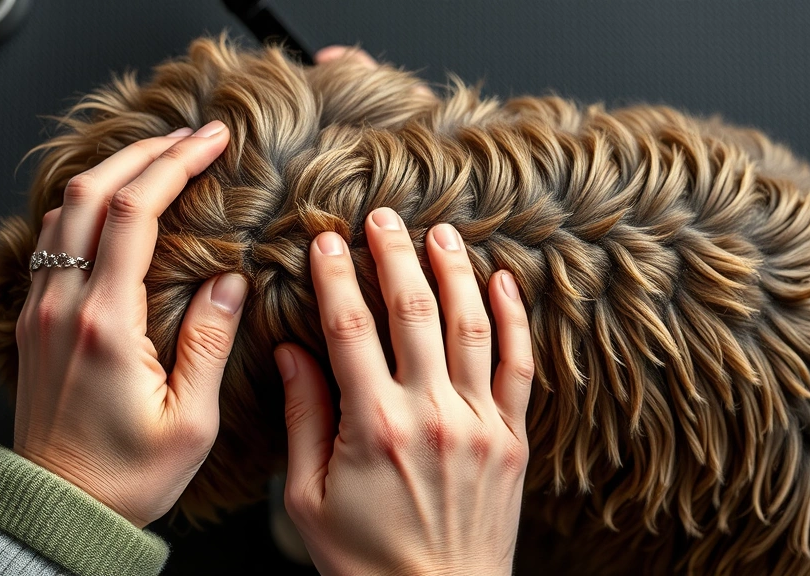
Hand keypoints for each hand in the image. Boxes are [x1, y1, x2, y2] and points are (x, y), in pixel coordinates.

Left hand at [13, 121, 244, 527]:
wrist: (61, 508)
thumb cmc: (129, 475)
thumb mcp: (191, 420)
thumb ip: (210, 342)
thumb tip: (230, 280)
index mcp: (106, 325)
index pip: (134, 213)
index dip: (175, 165)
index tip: (213, 140)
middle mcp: (65, 306)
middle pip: (92, 193)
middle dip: (146, 152)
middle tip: (193, 135)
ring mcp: (42, 310)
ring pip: (64, 210)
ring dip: (113, 172)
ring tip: (160, 159)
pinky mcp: (36, 321)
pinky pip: (52, 239)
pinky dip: (87, 204)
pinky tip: (116, 205)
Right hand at [277, 208, 534, 574]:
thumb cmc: (363, 558)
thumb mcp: (307, 496)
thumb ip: (303, 416)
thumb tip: (289, 349)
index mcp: (373, 425)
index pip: (349, 328)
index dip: (335, 276)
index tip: (325, 240)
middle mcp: (431, 414)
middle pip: (413, 312)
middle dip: (394, 255)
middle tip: (381, 216)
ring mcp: (479, 424)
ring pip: (470, 326)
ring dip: (454, 271)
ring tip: (440, 232)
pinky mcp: (512, 440)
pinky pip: (519, 366)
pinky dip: (514, 318)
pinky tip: (503, 280)